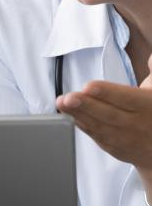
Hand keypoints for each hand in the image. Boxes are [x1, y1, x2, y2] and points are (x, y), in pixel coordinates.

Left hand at [56, 53, 151, 170]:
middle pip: (109, 115)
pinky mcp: (114, 147)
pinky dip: (81, 124)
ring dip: (77, 114)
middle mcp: (137, 124)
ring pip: (99, 126)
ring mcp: (125, 138)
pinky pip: (95, 135)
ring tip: (62, 103)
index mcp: (147, 106)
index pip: (127, 99)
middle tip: (68, 98)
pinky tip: (68, 113)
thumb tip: (150, 58)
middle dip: (86, 106)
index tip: (89, 86)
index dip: (107, 92)